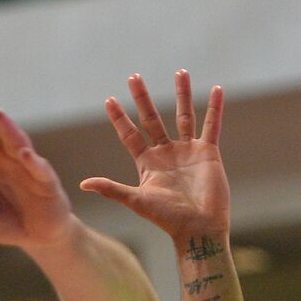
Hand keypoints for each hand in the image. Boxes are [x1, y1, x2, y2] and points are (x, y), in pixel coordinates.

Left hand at [79, 71, 228, 238]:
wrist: (198, 228)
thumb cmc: (167, 218)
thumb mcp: (136, 200)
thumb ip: (112, 189)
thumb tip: (83, 184)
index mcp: (146, 162)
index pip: (129, 134)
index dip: (119, 117)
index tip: (109, 99)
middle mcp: (165, 152)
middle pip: (151, 118)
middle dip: (142, 97)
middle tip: (134, 76)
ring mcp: (187, 150)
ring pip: (184, 115)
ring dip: (182, 93)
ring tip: (180, 71)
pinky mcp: (208, 153)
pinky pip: (212, 125)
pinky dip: (215, 108)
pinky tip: (217, 89)